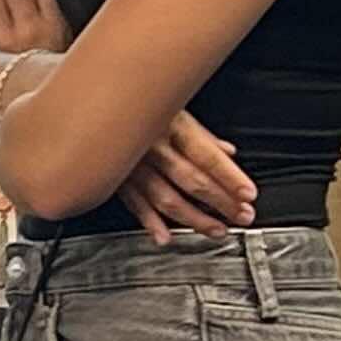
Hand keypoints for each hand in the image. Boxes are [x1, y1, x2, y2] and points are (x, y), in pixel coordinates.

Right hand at [116, 110, 256, 244]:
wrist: (92, 104)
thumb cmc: (135, 103)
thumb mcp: (173, 108)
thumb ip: (201, 135)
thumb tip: (227, 152)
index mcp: (170, 125)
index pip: (207, 155)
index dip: (230, 177)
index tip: (248, 194)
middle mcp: (151, 146)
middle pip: (191, 180)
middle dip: (220, 201)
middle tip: (242, 215)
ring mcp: (131, 164)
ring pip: (165, 197)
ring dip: (193, 218)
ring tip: (216, 229)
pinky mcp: (114, 178)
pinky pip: (133, 203)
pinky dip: (149, 222)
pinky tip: (164, 236)